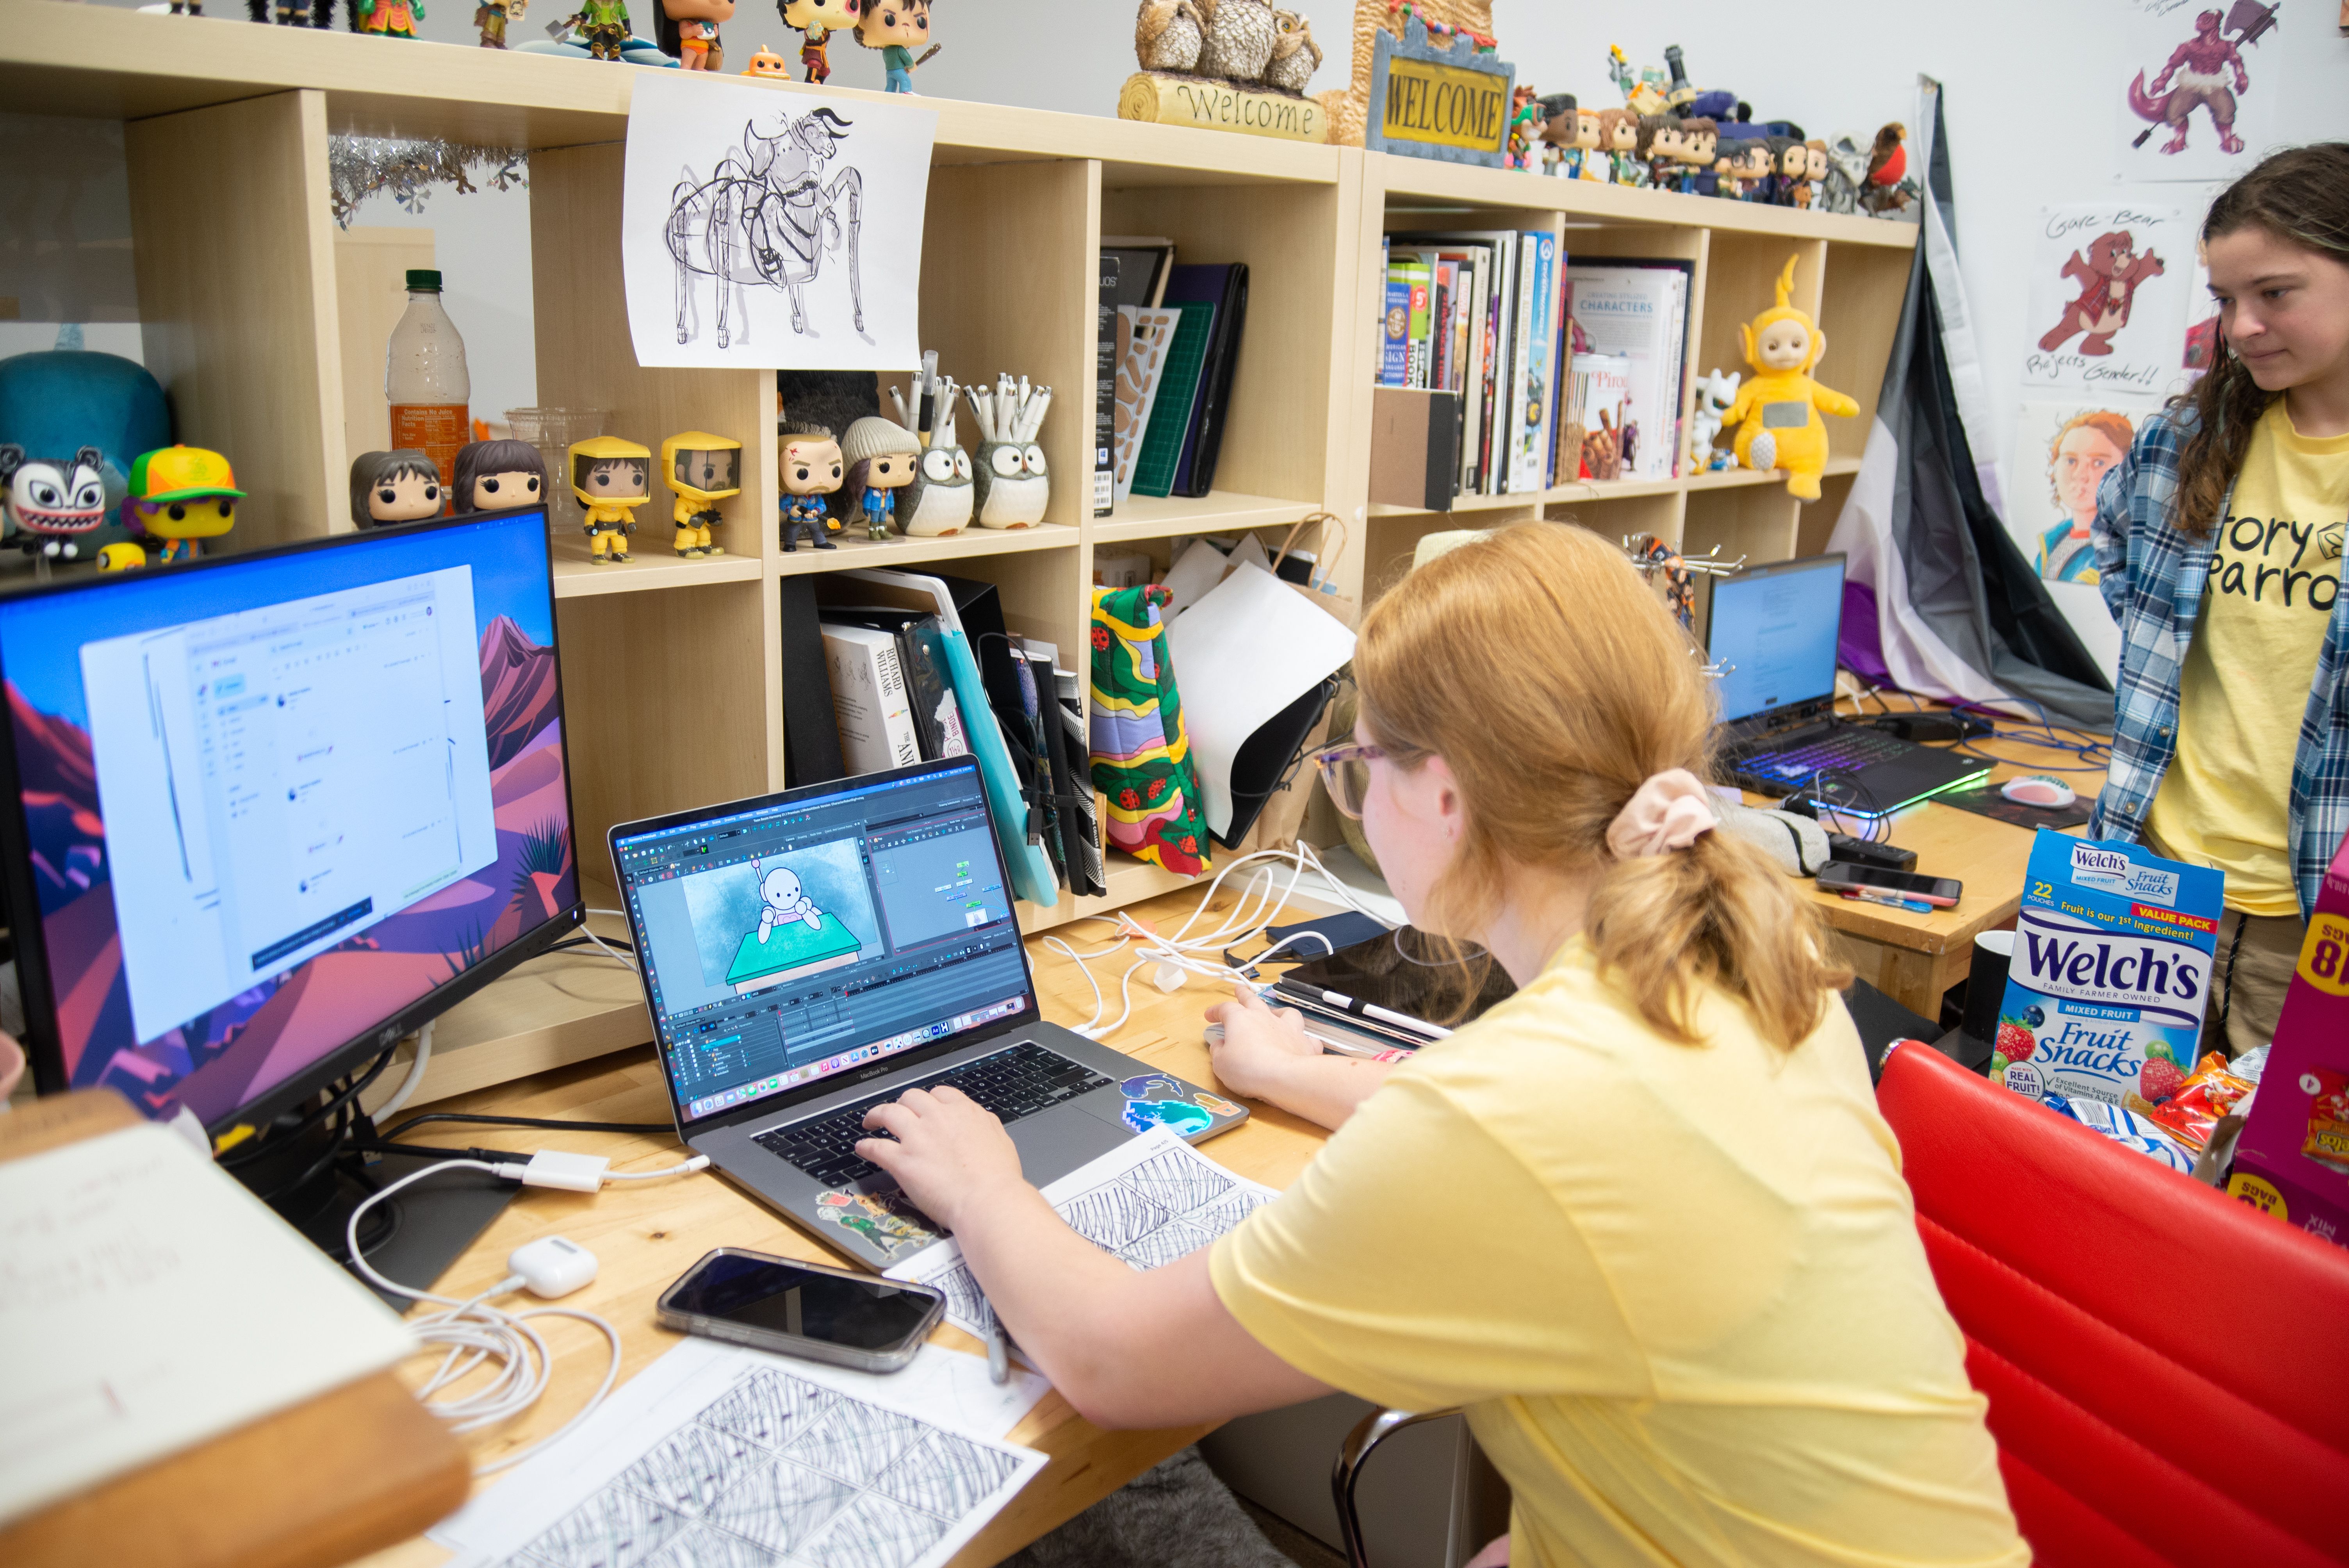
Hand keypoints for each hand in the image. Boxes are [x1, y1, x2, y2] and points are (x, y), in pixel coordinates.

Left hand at [857, 1087, 1025, 1233]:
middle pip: (910, 1098)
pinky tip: (863, 1148)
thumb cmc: (998, 1177)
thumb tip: (977, 1119)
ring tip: (870, 1122)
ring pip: (888, 1113)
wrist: (987, 1200)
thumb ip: (984, 1124)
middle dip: (902, 1104)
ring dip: (876, 1115)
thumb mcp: (1000, 1138)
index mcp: (963, 1112)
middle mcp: (937, 1118)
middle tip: (898, 1114)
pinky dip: (867, 1146)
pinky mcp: (902, 1161)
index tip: (924, 1108)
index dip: (929, 1100)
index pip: (940, 1094)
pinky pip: (876, 1147)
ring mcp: (917, 1138)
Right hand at [1203, 982, 1319, 1100]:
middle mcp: (1265, 1018)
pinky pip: (1306, 1036)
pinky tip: (1301, 1042)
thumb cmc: (1248, 1068)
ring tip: (1276, 1013)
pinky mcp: (1304, 1043)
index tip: (1209, 1016)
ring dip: (1278, 1011)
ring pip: (1284, 1012)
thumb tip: (1219, 1045)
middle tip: (1239, 990)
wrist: (1284, 1077)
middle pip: (1253, 1000)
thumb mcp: (1221, 1063)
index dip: (1215, 1011)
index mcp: (1241, 1019)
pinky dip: (1302, 1038)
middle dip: (1244, 994)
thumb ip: (1218, 1051)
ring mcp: (1287, 1028)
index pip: (1225, 1008)